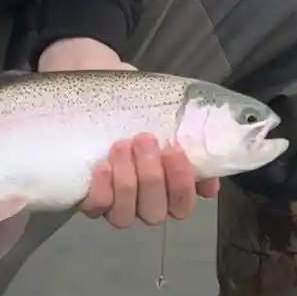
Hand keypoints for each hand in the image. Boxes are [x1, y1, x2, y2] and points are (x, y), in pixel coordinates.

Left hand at [36, 37, 219, 226]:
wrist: (99, 80)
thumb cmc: (137, 101)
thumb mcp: (167, 111)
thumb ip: (191, 136)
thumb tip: (211, 168)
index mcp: (166, 186)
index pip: (181, 207)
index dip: (181, 186)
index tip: (176, 150)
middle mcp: (141, 200)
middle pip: (154, 212)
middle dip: (152, 178)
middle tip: (145, 140)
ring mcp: (113, 200)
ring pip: (125, 215)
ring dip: (127, 181)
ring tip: (122, 145)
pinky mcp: (85, 193)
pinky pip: (95, 207)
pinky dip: (101, 190)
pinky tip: (102, 166)